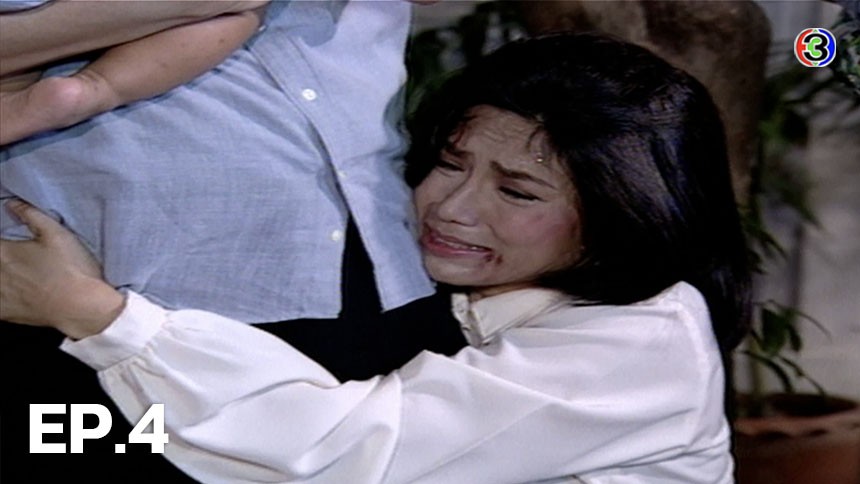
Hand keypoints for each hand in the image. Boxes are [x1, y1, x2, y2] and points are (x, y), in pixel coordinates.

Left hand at [0, 200, 124, 338]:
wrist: (83, 307)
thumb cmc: (72, 269)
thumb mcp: (58, 234)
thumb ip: (31, 215)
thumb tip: (12, 204)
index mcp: (3, 251)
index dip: (4, 241)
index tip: (12, 244)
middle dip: (4, 257)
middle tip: (20, 258)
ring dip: (3, 275)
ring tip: (19, 272)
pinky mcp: (5, 313)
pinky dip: (2, 294)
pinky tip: (11, 291)